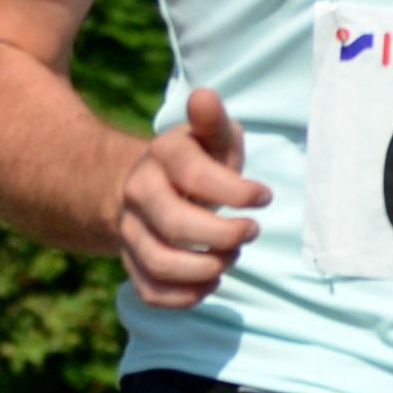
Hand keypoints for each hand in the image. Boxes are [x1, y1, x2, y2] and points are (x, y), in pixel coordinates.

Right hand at [118, 88, 267, 308]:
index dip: (236, 192)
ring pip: (160, 264)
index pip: (194, 176)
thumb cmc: (200, 163)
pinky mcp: (131, 262)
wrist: (150, 188)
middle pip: (173, 226)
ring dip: (207, 268)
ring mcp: (129, 230)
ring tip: (229, 258)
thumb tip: (204, 96)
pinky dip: (186, 296)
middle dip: (223, 237)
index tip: (263, 197)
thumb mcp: (212, 137)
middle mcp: (136, 193)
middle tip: (249, 232)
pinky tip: (210, 280)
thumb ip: (212, 122)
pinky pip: (150, 291)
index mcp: (161, 156)